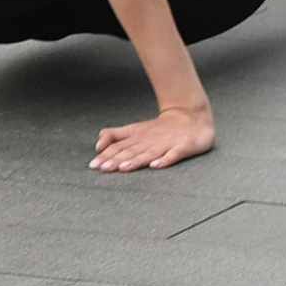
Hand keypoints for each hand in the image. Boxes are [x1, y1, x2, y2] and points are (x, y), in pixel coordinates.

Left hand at [91, 105, 213, 171]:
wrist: (191, 116)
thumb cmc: (160, 128)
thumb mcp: (134, 130)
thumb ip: (115, 136)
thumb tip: (98, 146)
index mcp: (137, 136)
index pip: (119, 146)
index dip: (106, 155)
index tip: (94, 165)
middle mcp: (150, 140)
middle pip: (131, 151)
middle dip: (117, 159)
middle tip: (104, 168)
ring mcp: (167, 143)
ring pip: (149, 153)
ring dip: (136, 161)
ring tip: (124, 168)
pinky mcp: (183, 146)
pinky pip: (174, 154)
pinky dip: (165, 160)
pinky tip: (156, 166)